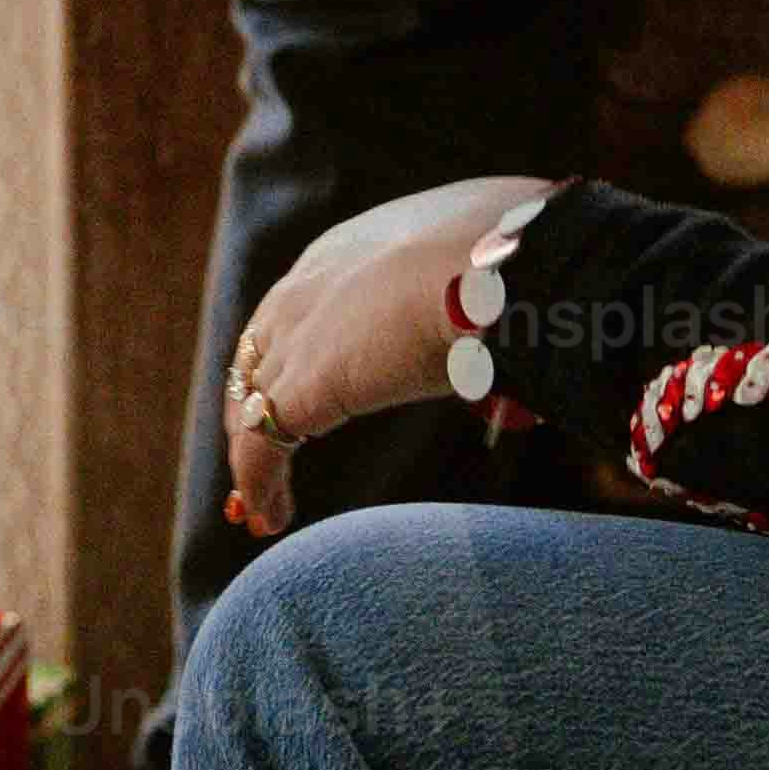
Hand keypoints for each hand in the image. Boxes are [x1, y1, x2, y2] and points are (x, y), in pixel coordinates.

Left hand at [221, 174, 545, 537]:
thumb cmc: (506, 258)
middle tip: (265, 448)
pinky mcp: (302, 388)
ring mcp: (297, 338)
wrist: (487, 270)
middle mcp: (307, 287)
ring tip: (264, 506)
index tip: (310, 384)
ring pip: (252, 404)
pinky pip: (260, 445)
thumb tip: (516, 313)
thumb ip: (483, 292)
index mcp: (347, 251)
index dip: (299, 350)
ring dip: (254, 457)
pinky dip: (259, 484)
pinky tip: (269, 518)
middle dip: (257, 402)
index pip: (301, 306)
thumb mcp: (482, 264)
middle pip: (259, 353)